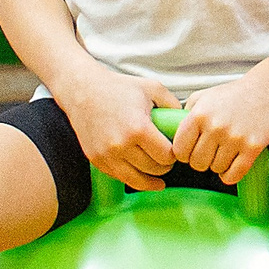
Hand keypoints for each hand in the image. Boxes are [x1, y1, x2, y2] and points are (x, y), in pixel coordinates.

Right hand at [56, 66, 177, 190]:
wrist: (82, 90)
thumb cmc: (117, 87)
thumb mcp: (151, 88)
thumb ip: (173, 104)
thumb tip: (185, 121)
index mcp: (138, 128)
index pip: (166, 156)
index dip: (175, 154)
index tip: (174, 150)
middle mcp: (121, 145)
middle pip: (154, 169)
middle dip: (164, 165)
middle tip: (166, 158)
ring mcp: (107, 155)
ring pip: (137, 180)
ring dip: (150, 177)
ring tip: (157, 170)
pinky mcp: (97, 160)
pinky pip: (120, 177)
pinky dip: (132, 177)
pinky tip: (140, 173)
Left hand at [170, 73, 268, 185]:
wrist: (267, 90)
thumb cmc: (232, 95)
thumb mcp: (202, 97)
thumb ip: (184, 115)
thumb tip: (169, 135)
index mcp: (199, 114)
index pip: (179, 150)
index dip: (183, 154)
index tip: (190, 151)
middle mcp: (215, 126)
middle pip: (197, 163)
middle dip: (201, 161)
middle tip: (209, 153)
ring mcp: (235, 138)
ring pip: (216, 169)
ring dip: (218, 166)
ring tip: (224, 153)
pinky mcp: (253, 147)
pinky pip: (234, 175)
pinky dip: (230, 176)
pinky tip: (231, 167)